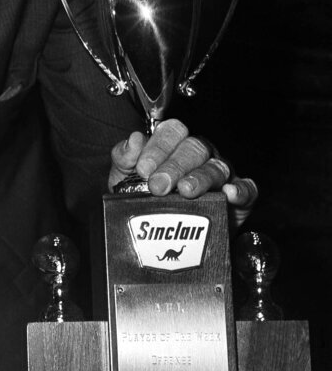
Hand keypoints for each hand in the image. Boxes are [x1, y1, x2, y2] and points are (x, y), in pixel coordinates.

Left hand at [109, 118, 257, 226]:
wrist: (165, 239)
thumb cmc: (146, 200)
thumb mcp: (125, 179)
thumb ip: (124, 158)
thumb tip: (133, 139)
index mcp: (173, 146)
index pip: (172, 132)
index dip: (158, 147)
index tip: (143, 169)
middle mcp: (199, 156)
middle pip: (193, 148)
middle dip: (174, 166)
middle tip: (159, 186)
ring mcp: (222, 174)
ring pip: (216, 167)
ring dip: (200, 178)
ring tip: (186, 191)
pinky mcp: (240, 198)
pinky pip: (247, 188)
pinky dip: (241, 190)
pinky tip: (229, 193)